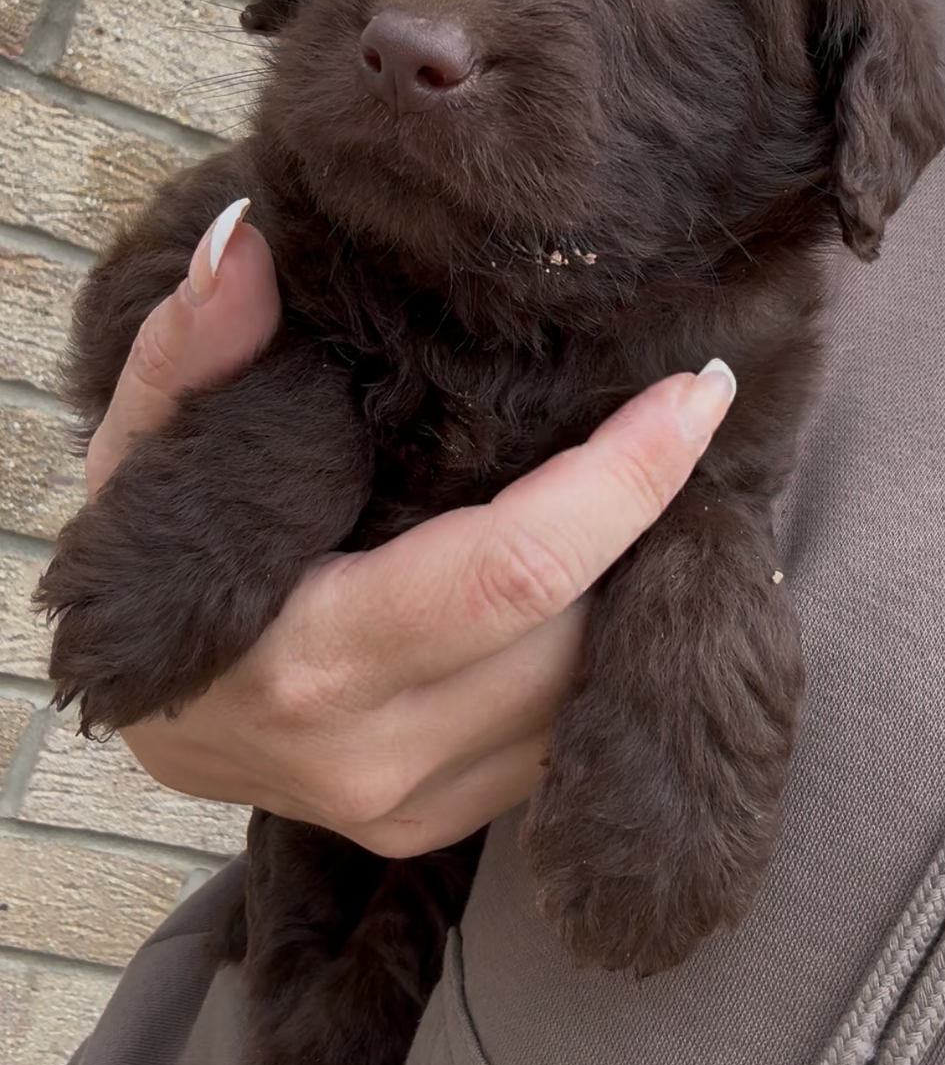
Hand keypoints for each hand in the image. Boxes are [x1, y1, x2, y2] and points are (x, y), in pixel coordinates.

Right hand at [96, 203, 735, 852]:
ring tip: (658, 477)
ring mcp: (407, 804)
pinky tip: (603, 568)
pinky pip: (559, 741)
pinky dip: (596, 653)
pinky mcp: (433, 824)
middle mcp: (370, 753)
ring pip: (586, 702)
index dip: (625, 481)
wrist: (125, 705)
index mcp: (309, 661)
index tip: (699, 388)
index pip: (517, 573)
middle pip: (578, 641)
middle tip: (690, 413)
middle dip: (653, 529)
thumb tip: (244, 241)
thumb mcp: (145, 446)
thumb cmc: (146, 559)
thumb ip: (193, 347)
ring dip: (639, 593)